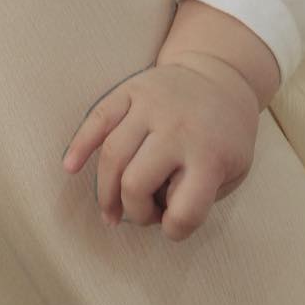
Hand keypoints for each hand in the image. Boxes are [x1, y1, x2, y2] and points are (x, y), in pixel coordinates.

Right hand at [63, 52, 260, 240]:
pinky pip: (98, 119)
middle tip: (143, 214)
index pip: (185, 211)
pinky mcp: (132, 90)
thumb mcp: (235, 169)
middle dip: (135, 212)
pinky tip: (70, 167)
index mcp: (212, 154)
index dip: (175, 229)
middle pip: (135, 184)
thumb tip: (155, 212)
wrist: (222, 75)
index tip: (173, 224)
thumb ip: (203, 196)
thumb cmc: (227, 134)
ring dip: (106, 193)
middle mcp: (179, 129)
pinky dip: (80, 145)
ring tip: (111, 212)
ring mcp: (153, 106)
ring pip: (112, 157)